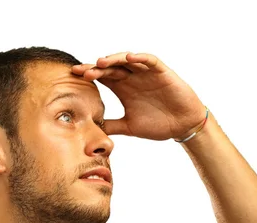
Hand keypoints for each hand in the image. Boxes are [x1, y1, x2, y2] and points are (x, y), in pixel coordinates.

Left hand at [71, 52, 205, 140]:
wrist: (183, 125)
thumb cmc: (158, 124)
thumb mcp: (129, 127)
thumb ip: (112, 125)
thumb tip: (92, 130)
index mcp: (123, 88)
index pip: (102, 77)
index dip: (88, 75)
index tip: (73, 76)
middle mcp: (132, 78)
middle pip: (111, 67)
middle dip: (96, 68)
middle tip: (83, 72)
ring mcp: (146, 73)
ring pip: (127, 60)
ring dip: (114, 60)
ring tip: (101, 62)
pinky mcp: (161, 72)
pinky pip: (149, 60)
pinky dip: (140, 57)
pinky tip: (129, 58)